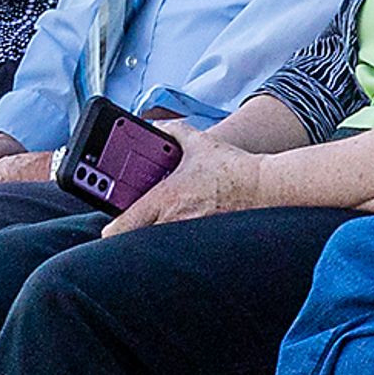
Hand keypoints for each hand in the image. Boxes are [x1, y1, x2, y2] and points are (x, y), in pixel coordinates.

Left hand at [102, 118, 249, 236]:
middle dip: (134, 235)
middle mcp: (174, 220)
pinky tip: (183, 234)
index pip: (125, 224)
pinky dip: (178, 244)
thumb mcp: (200, 142)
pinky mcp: (205, 242)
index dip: (111, 229)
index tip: (108, 229)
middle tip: (133, 227)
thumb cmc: (233, 167)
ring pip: (160, 246)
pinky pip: (182, 248)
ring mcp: (189, 235)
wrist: (265, 187)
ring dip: (156, 240)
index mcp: (166, 198)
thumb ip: (174, 131)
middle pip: (138, 241)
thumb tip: (159, 126)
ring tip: (158, 228)